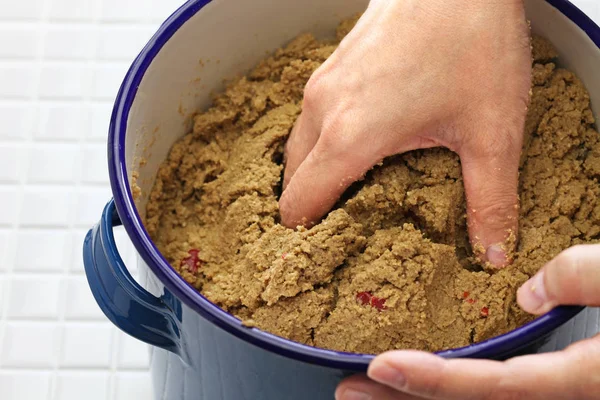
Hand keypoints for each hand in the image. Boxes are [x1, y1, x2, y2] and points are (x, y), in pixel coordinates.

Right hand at [279, 0, 531, 265]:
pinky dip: (324, 143)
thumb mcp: (490, 132)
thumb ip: (489, 200)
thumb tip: (493, 253)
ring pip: (299, 147)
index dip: (305, 237)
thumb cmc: (472, 41)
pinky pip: (312, 118)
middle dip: (310, 208)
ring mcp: (322, 83)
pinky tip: (362, 143)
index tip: (322, 254)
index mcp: (350, 137)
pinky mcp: (331, 66)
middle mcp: (323, 111)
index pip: (299, 205)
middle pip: (292, 180)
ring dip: (317, 173)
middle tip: (345, 227)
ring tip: (354, 189)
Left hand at [335, 244, 599, 399]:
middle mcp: (569, 397)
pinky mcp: (565, 384)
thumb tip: (528, 293)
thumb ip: (582, 276)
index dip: (435, 383)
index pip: (496, 389)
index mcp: (585, 382)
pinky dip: (462, 391)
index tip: (381, 368)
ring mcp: (563, 393)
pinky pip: (503, 394)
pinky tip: (436, 378)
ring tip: (372, 390)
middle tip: (350, 393)